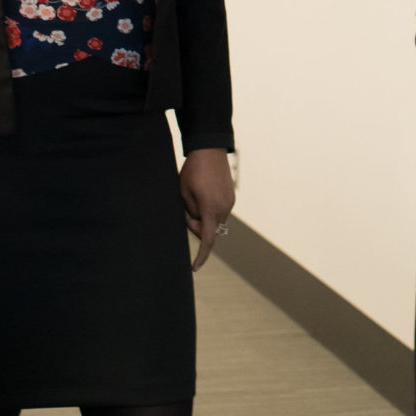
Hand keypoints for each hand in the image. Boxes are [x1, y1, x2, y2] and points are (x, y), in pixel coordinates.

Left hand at [180, 148, 235, 271]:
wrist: (209, 149)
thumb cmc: (193, 170)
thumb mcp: (183, 193)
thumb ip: (190, 213)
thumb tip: (197, 224)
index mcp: (211, 208)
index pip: (208, 239)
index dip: (201, 255)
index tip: (194, 267)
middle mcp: (224, 207)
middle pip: (209, 230)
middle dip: (196, 226)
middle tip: (185, 210)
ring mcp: (229, 202)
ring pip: (215, 221)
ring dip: (204, 217)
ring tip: (194, 197)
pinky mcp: (231, 196)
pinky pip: (219, 212)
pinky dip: (210, 210)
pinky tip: (203, 194)